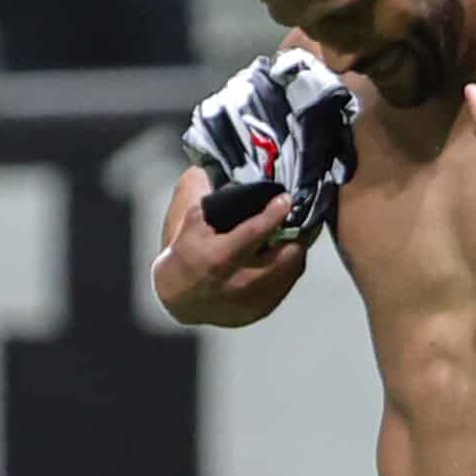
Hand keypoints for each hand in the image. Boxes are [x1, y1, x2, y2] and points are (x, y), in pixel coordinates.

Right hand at [154, 170, 309, 325]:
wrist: (178, 298)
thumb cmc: (184, 251)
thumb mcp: (185, 218)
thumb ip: (201, 189)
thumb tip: (218, 165)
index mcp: (218, 257)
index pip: (255, 232)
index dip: (275, 213)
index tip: (286, 198)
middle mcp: (238, 283)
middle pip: (286, 255)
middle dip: (295, 232)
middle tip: (297, 216)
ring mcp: (252, 300)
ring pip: (292, 269)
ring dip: (296, 247)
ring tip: (295, 231)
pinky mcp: (261, 310)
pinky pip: (288, 284)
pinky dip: (290, 266)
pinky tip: (286, 252)